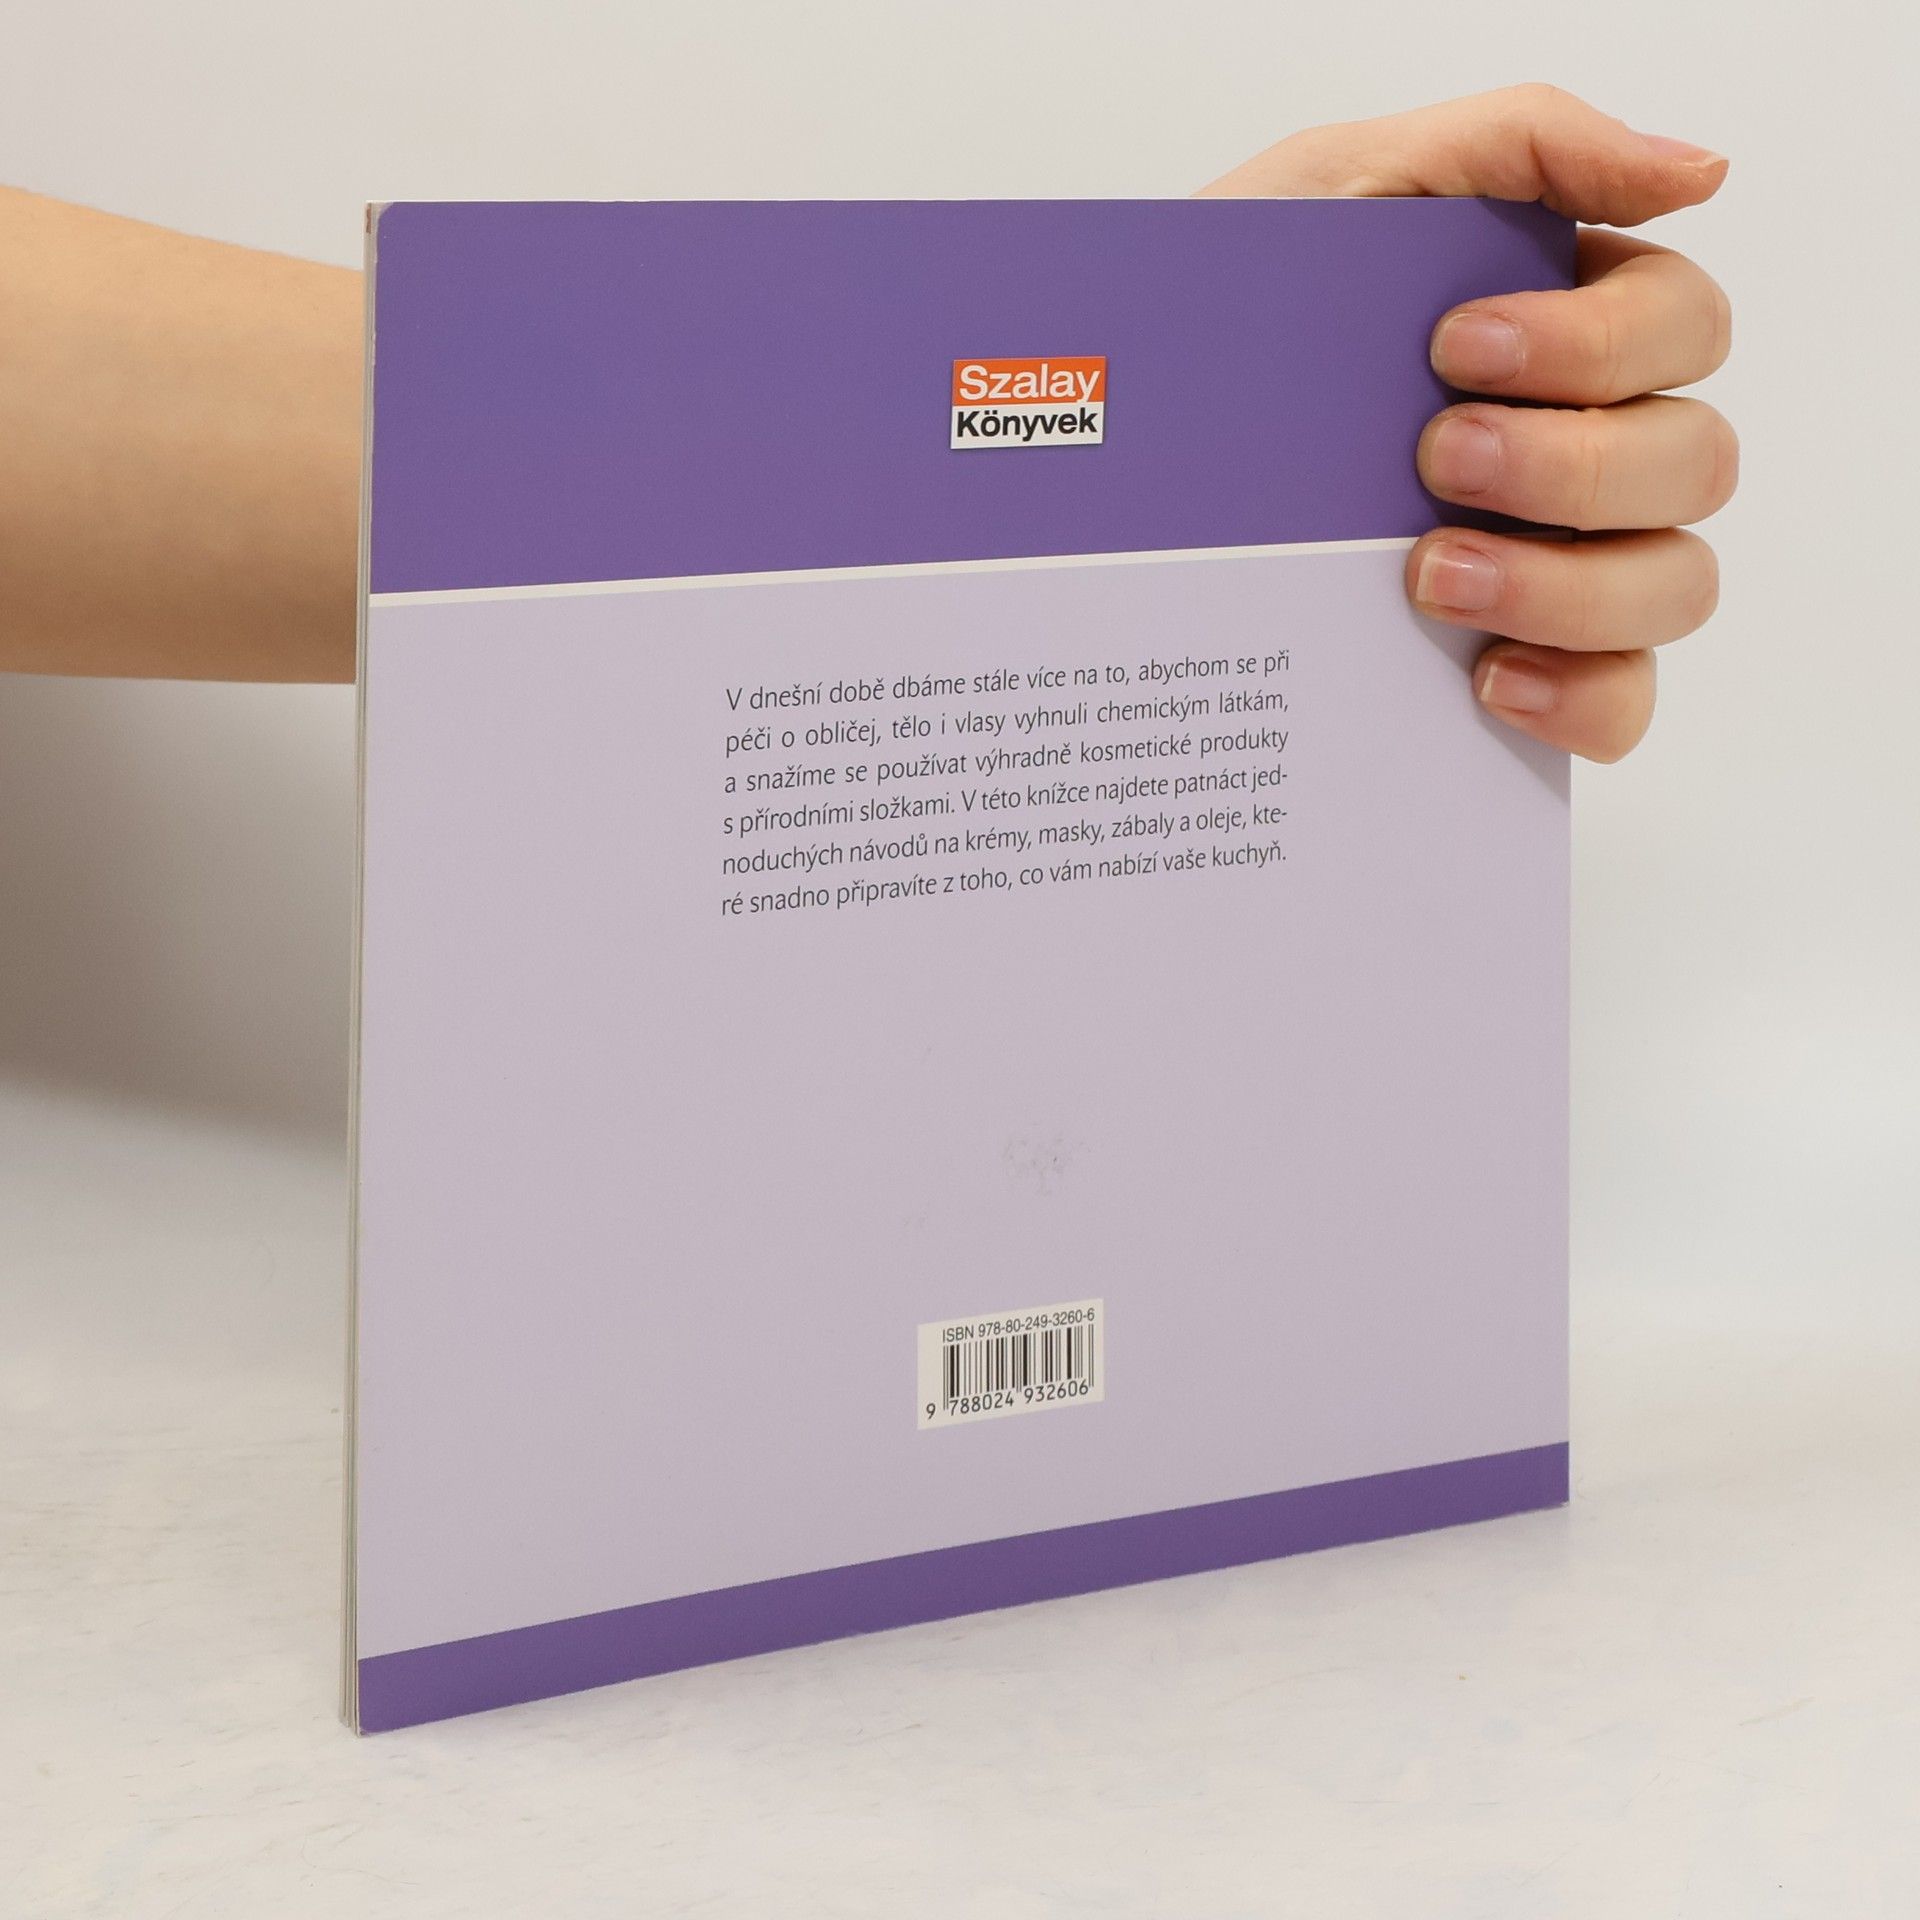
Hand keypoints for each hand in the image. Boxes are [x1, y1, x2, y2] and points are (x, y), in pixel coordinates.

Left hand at [1202, 85, 1734, 761]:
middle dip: (1568, 463)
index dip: (1599, 343)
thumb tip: (1701, 171)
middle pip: (1693, 461)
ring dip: (1568, 584)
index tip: (1454, 348)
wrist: (1100, 441)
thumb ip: (1522, 145)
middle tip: (1433, 461)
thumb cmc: (1231, 312)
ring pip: (1674, 584)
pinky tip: (1487, 679)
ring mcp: (1563, 567)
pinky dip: (1581, 696)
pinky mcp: (1528, 670)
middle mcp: (1584, 449)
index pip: (1683, 328)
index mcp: (1562, 331)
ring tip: (1428, 577)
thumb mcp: (1343, 189)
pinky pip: (1623, 704)